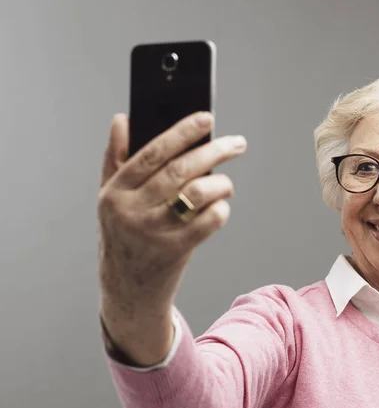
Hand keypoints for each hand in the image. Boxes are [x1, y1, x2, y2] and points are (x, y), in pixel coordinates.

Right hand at [97, 112, 246, 315]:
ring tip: (226, 183)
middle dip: (214, 152)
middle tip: (238, 143)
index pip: (152, 153)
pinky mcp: (176, 251)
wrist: (128, 289)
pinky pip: (209, 222)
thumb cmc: (123, 234)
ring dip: (221, 183)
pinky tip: (220, 207)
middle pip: (180, 170)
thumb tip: (122, 119)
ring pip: (198, 194)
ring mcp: (154, 232)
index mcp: (115, 192)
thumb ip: (116, 158)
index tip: (207, 118)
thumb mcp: (110, 198)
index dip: (182, 132)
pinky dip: (221, 210)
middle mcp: (132, 211)